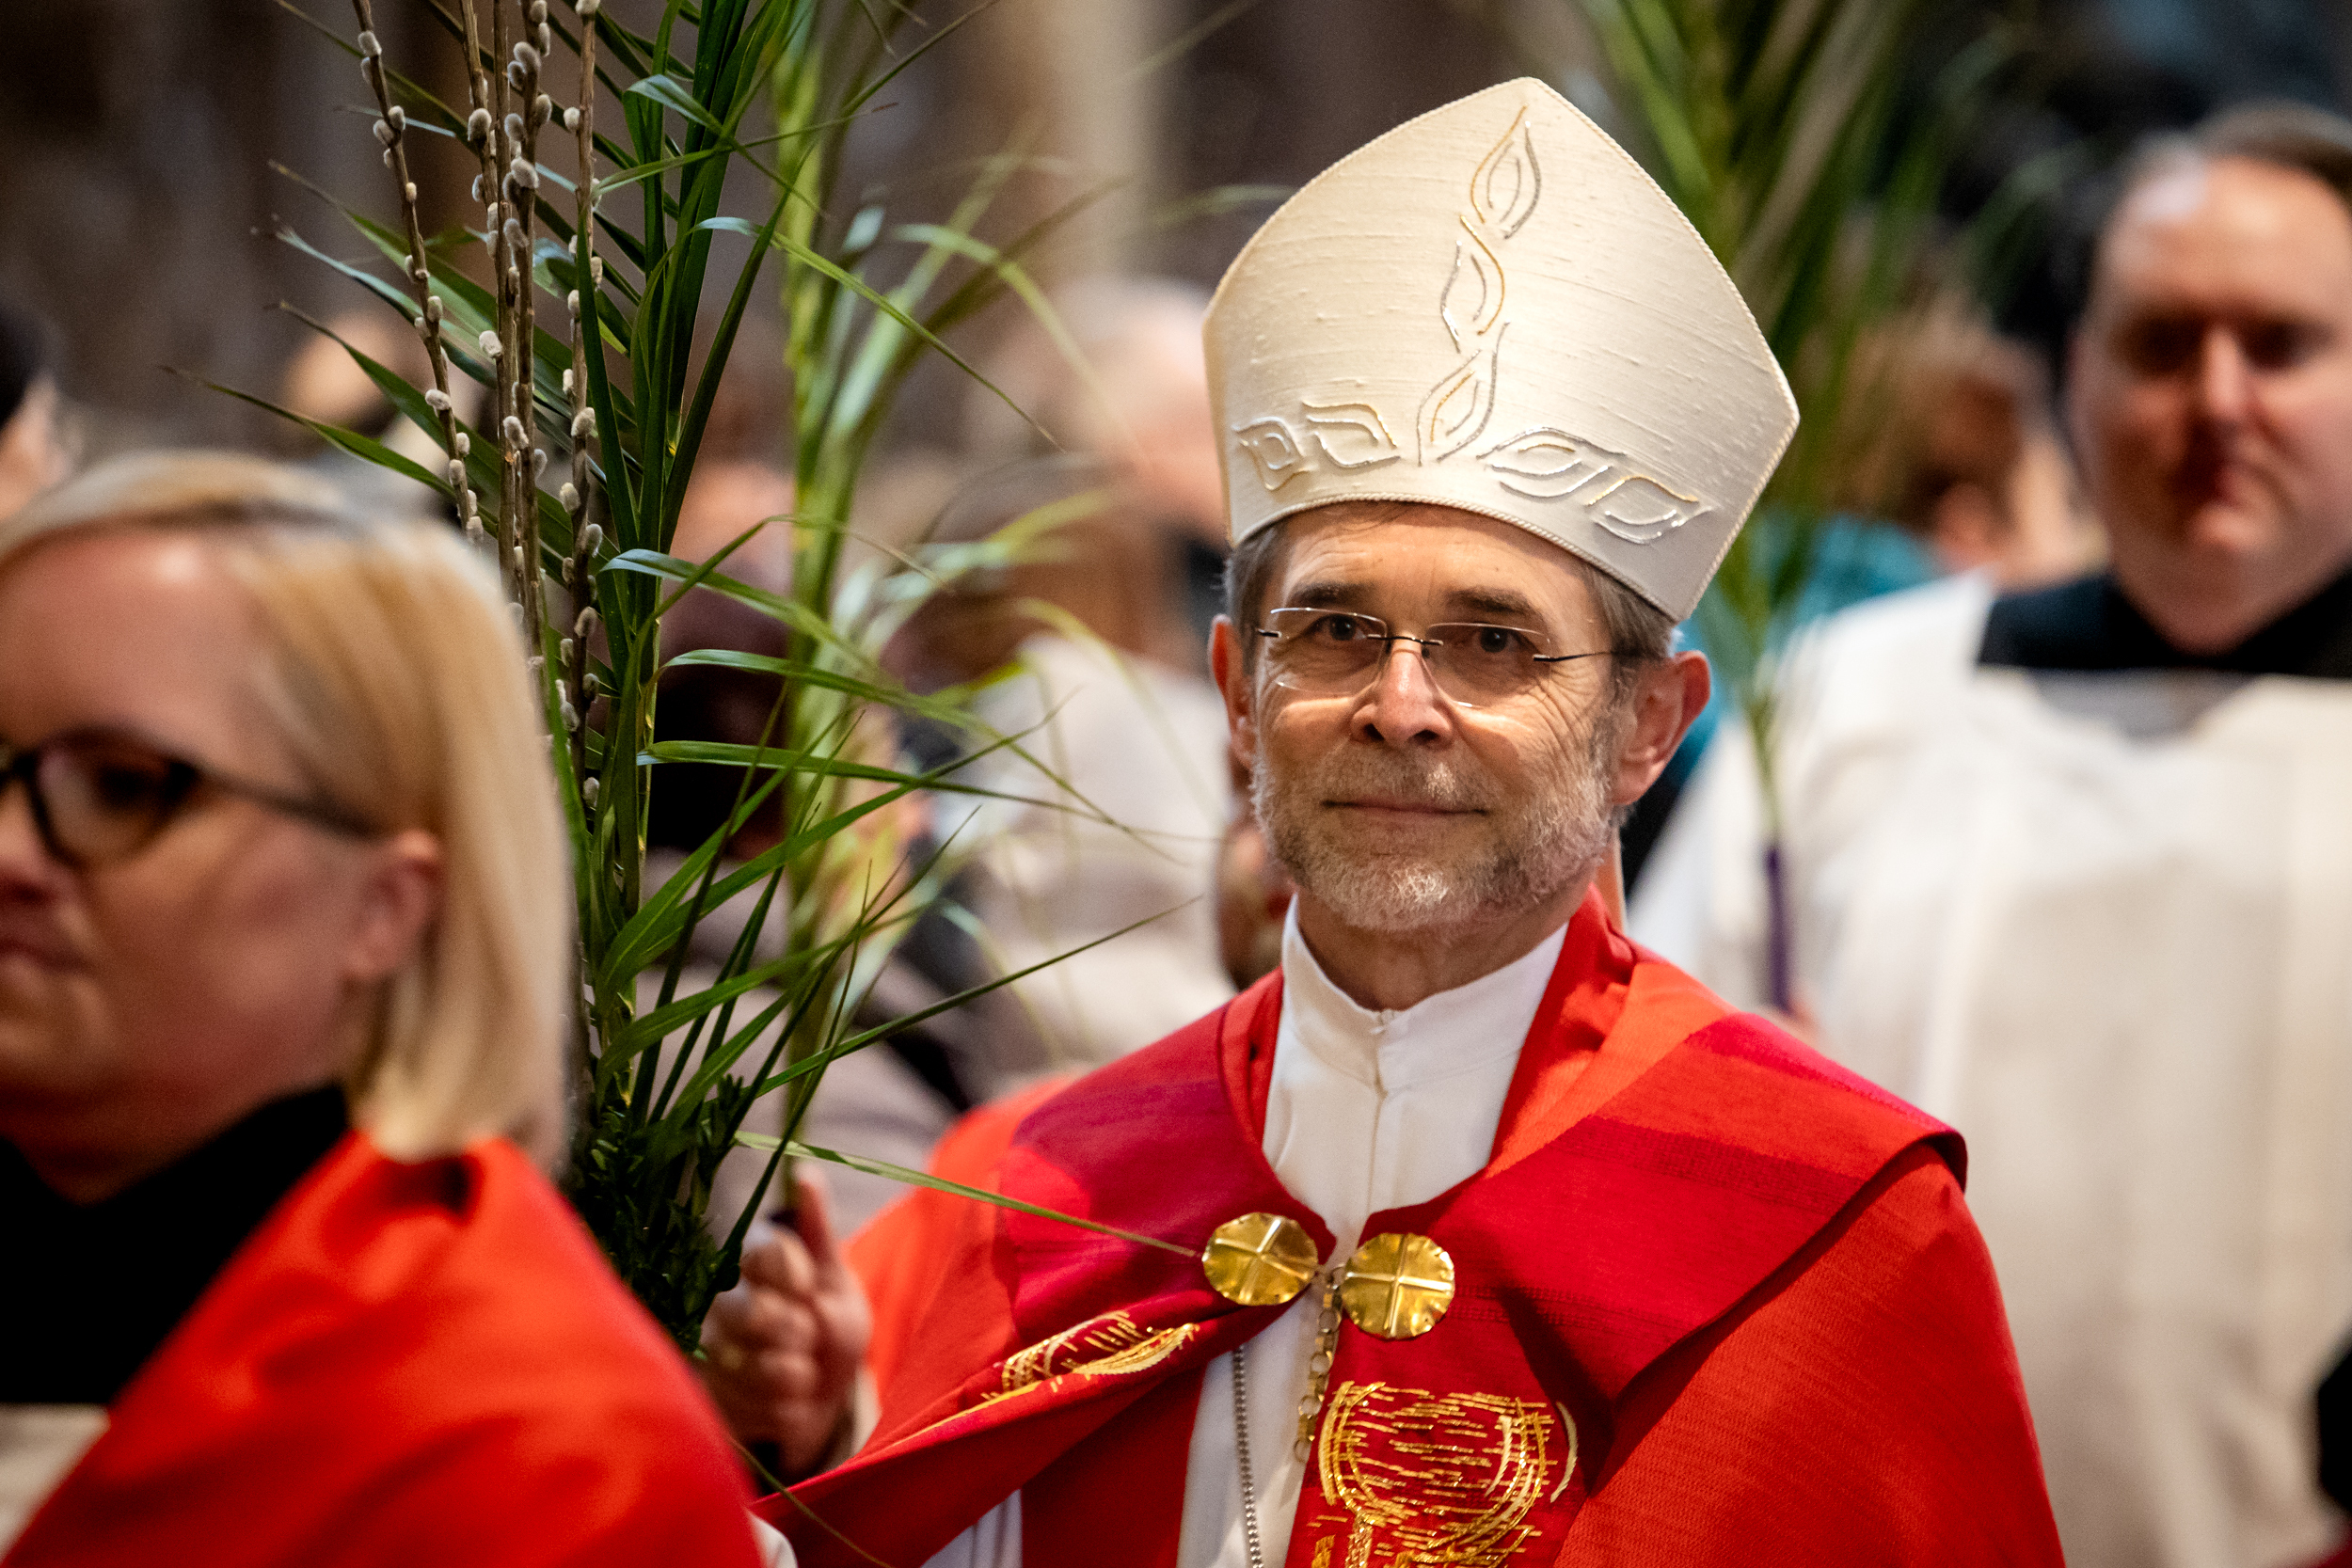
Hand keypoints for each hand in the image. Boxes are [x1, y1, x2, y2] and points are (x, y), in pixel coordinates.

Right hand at [701, 1172, 872, 1477]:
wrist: (828, 1387)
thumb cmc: (831, 1321)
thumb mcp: (835, 1277)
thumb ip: (817, 1232)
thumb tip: (804, 1174)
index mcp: (752, 1262)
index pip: (760, 1252)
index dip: (791, 1273)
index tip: (811, 1288)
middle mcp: (722, 1302)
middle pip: (751, 1312)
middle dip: (795, 1330)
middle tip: (809, 1334)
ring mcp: (712, 1352)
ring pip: (751, 1367)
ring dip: (796, 1376)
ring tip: (806, 1369)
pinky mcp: (712, 1399)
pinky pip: (753, 1410)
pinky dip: (789, 1410)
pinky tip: (793, 1399)